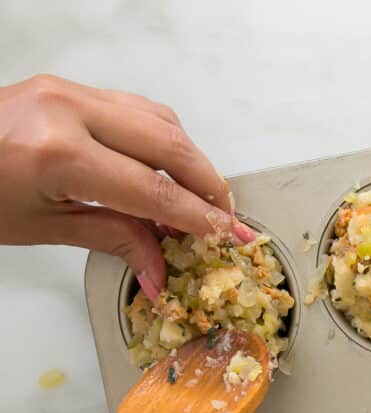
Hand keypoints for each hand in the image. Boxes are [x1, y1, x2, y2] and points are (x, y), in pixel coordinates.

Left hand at [0, 75, 254, 300]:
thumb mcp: (44, 229)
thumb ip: (113, 240)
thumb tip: (161, 269)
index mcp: (60, 154)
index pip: (153, 190)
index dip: (197, 217)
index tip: (224, 236)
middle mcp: (68, 111)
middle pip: (169, 144)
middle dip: (208, 184)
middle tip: (227, 218)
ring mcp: (67, 91)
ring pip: (157, 118)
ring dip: (189, 158)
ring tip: (201, 198)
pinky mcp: (65, 87)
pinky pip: (133, 107)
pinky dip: (162, 138)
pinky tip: (168, 168)